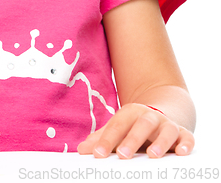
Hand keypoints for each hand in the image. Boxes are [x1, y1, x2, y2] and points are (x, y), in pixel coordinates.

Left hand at [77, 103, 194, 158]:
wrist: (161, 115)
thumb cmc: (134, 126)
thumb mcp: (118, 129)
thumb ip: (102, 138)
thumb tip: (82, 149)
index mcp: (130, 113)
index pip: (117, 126)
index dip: (106, 139)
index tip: (97, 154)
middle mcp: (149, 117)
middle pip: (141, 125)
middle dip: (132, 140)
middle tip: (122, 154)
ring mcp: (167, 124)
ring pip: (166, 131)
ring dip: (160, 142)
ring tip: (152, 155)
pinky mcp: (183, 134)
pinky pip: (187, 138)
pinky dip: (186, 144)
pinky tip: (181, 153)